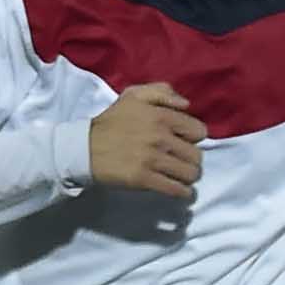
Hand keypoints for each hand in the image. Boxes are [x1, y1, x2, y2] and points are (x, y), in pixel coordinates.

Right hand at [88, 82, 205, 197]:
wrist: (84, 148)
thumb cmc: (112, 122)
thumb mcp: (133, 95)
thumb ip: (162, 92)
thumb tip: (186, 105)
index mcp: (161, 116)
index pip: (199, 132)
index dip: (193, 137)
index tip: (183, 141)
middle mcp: (160, 137)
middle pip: (197, 156)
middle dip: (191, 160)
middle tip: (182, 161)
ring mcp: (152, 159)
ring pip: (190, 174)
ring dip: (188, 177)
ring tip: (180, 176)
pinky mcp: (144, 179)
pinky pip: (176, 189)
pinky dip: (182, 192)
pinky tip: (180, 190)